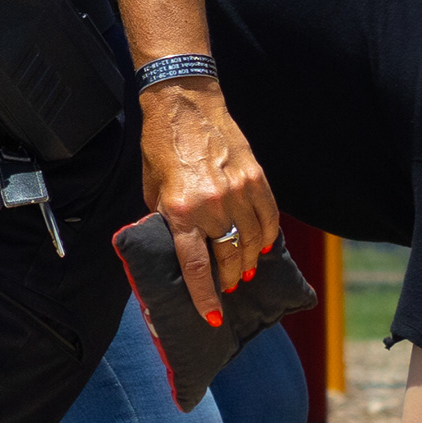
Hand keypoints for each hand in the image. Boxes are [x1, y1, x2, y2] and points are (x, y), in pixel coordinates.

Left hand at [143, 80, 277, 305]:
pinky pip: (269, 218)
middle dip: (226, 280)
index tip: (213, 318)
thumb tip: (178, 249)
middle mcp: (211, 205)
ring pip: (251, 243)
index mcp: (179, 211)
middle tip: (225, 288)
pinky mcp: (256, 178)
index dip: (204, 298)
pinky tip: (260, 246)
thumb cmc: (161, 147)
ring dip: (247, 262)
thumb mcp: (152, 190)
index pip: (196, 267)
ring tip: (241, 271)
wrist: (184, 105)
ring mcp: (238, 191)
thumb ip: (167, 221)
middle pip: (227, 259)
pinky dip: (266, 237)